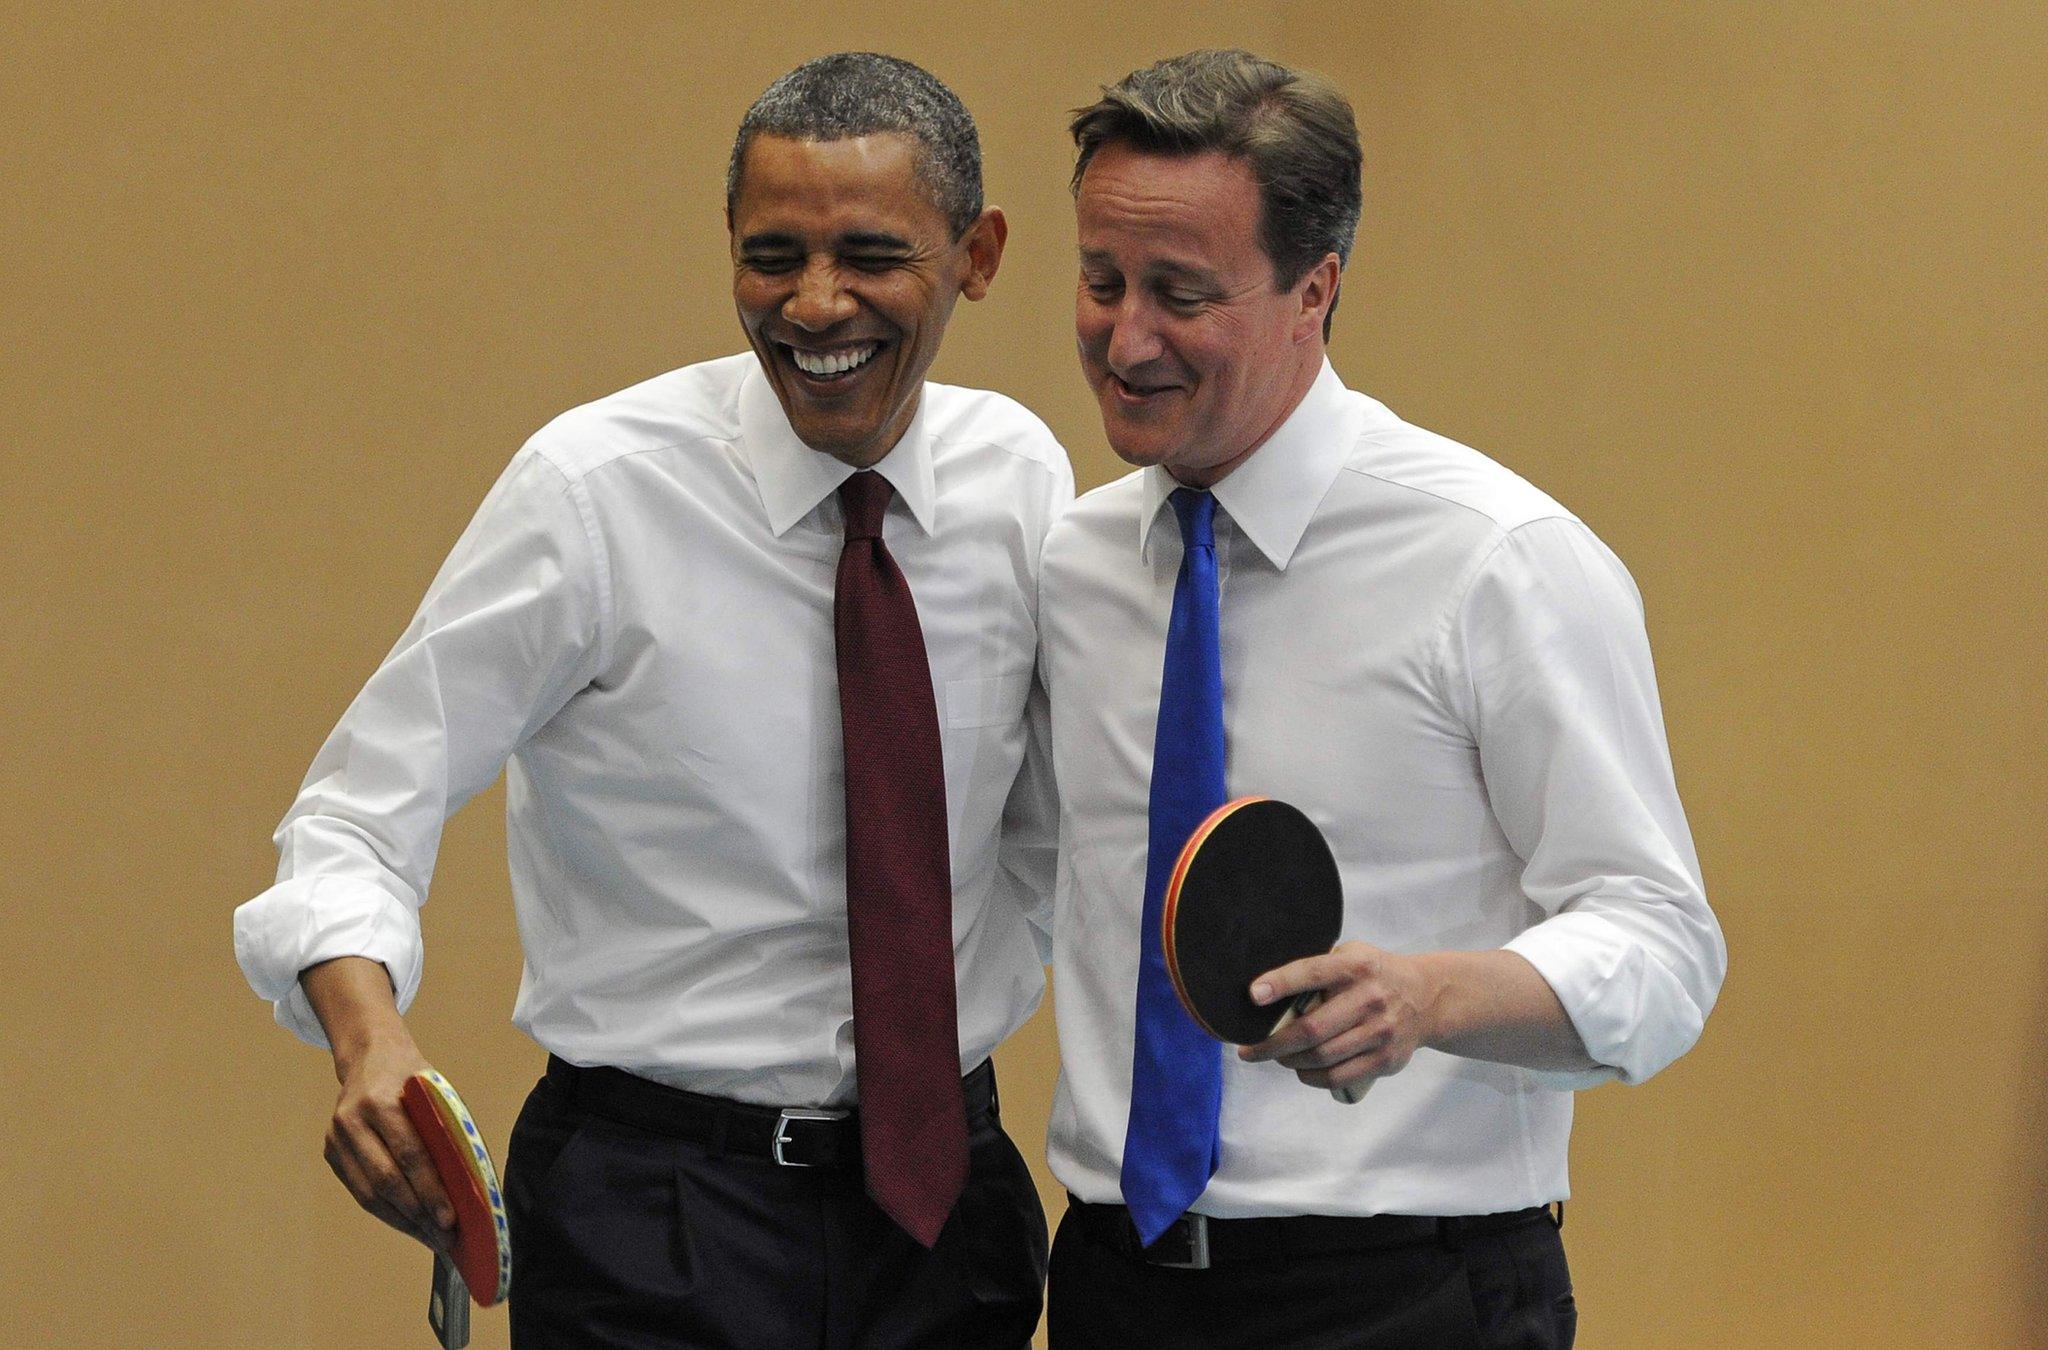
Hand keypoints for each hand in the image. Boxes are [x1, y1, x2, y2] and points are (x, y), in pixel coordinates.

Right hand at [301, 956, 455, 1251]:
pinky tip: (409, 1224)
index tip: (451, 1219)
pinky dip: (386, 1212)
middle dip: (418, 1214)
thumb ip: (445, 1132)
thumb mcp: (435, 1092)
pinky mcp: (330, 1152)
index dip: (430, 1190)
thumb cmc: (413, 1079)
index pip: (409, 1154)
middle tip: (444, 1238)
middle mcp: (352, 1120)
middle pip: (386, 1179)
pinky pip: (359, 1191)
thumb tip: (467, 1186)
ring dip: (402, 1221)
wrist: (370, 1057)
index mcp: (381, 1100)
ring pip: (368, 1193)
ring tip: (430, 1238)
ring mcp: (336, 1138)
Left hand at [1238, 942, 1439, 1094]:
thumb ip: (1319, 967)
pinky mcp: (1386, 1059)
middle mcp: (1369, 999)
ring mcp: (1380, 1032)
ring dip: (1290, 1061)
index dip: (1280, 984)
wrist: (1427, 997)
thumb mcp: (1352, 956)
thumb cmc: (1375, 975)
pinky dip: (1312, 1078)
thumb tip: (1268, 989)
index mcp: (1356, 966)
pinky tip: (1301, 1070)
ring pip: (1322, 1057)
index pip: (1312, 973)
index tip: (1254, 995)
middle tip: (1249, 1050)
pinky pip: (1339, 1077)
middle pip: (1311, 1029)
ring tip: (1276, 1057)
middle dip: (1272, 1044)